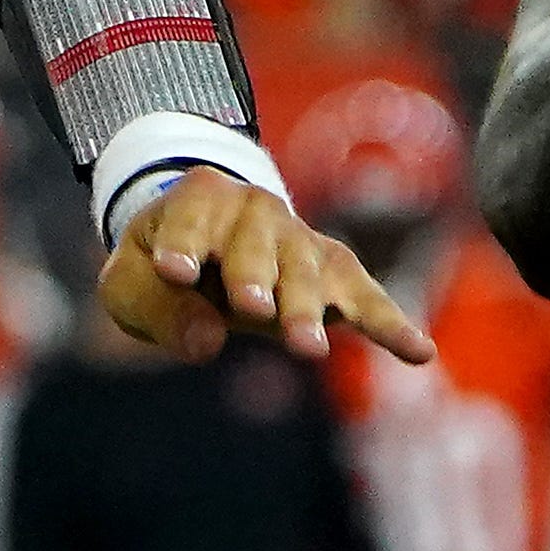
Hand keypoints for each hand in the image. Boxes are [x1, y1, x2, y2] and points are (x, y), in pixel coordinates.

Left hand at [100, 169, 434, 365]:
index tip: (174, 271)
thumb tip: (207, 341)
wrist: (199, 252)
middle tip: (253, 310)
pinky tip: (418, 352)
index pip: (190, 217)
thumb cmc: (160, 268)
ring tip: (308, 351)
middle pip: (258, 241)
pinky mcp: (332, 274)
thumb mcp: (131, 287)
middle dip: (256, 275)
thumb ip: (160, 310)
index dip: (182, 242)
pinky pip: (364, 298)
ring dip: (309, 309)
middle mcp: (256, 209)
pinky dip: (390, 323)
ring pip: (309, 271)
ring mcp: (300, 239)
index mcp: (199, 197)